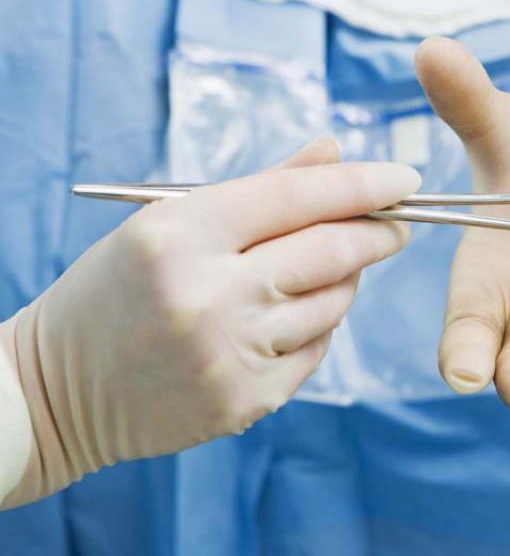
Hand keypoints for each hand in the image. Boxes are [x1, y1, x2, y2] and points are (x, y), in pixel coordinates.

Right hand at [0, 138, 419, 506]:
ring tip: (324, 270)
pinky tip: (289, 318)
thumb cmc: (116, 292)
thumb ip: (263, 187)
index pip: (297, 196)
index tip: (405, 177)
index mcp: (179, 234)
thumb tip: (335, 154)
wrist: (59, 389)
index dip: (362, 183)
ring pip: (332, 304)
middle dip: (377, 233)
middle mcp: (208, 295)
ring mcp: (230, 355)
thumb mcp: (170, 222)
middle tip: (398, 223)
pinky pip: (315, 350)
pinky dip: (318, 326)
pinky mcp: (245, 401)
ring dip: (344, 281)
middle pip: (330, 252)